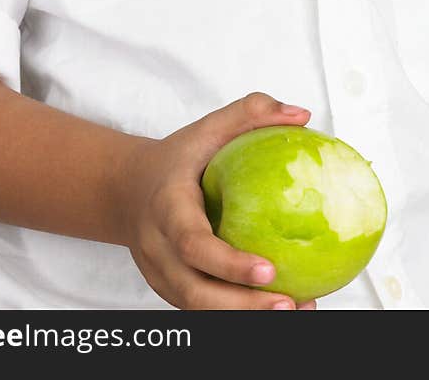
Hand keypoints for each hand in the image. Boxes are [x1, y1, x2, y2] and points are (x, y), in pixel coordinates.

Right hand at [117, 91, 317, 308]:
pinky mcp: (171, 290)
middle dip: (243, 307)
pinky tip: (281, 306)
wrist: (127, 189)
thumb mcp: (208, 128)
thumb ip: (250, 113)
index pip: (193, 244)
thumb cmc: (177, 158)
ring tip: (298, 307)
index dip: (228, 263)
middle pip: (196, 293)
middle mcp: (158, 250)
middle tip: (291, 302)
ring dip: (246, 316)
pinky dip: (239, 314)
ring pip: (200, 309)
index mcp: (166, 209)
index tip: (269, 269)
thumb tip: (301, 114)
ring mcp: (162, 276)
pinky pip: (204, 309)